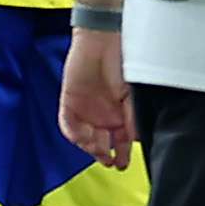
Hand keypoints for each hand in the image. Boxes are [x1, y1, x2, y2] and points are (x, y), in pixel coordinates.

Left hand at [58, 26, 136, 169]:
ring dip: (91, 146)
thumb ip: (133, 118)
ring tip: (98, 148)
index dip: (121, 155)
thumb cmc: (123, 62)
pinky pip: (68, 125)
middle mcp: (102, 115)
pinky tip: (83, 137)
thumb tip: (136, 140)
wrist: (102, 40)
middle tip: (110, 161)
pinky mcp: (69, 103)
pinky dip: (75, 134)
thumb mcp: (134, 94)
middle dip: (105, 155)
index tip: (122, 165)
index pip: (120, 142)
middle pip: (102, 144)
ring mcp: (85, 110)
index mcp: (120, 114)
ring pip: (85, 138)